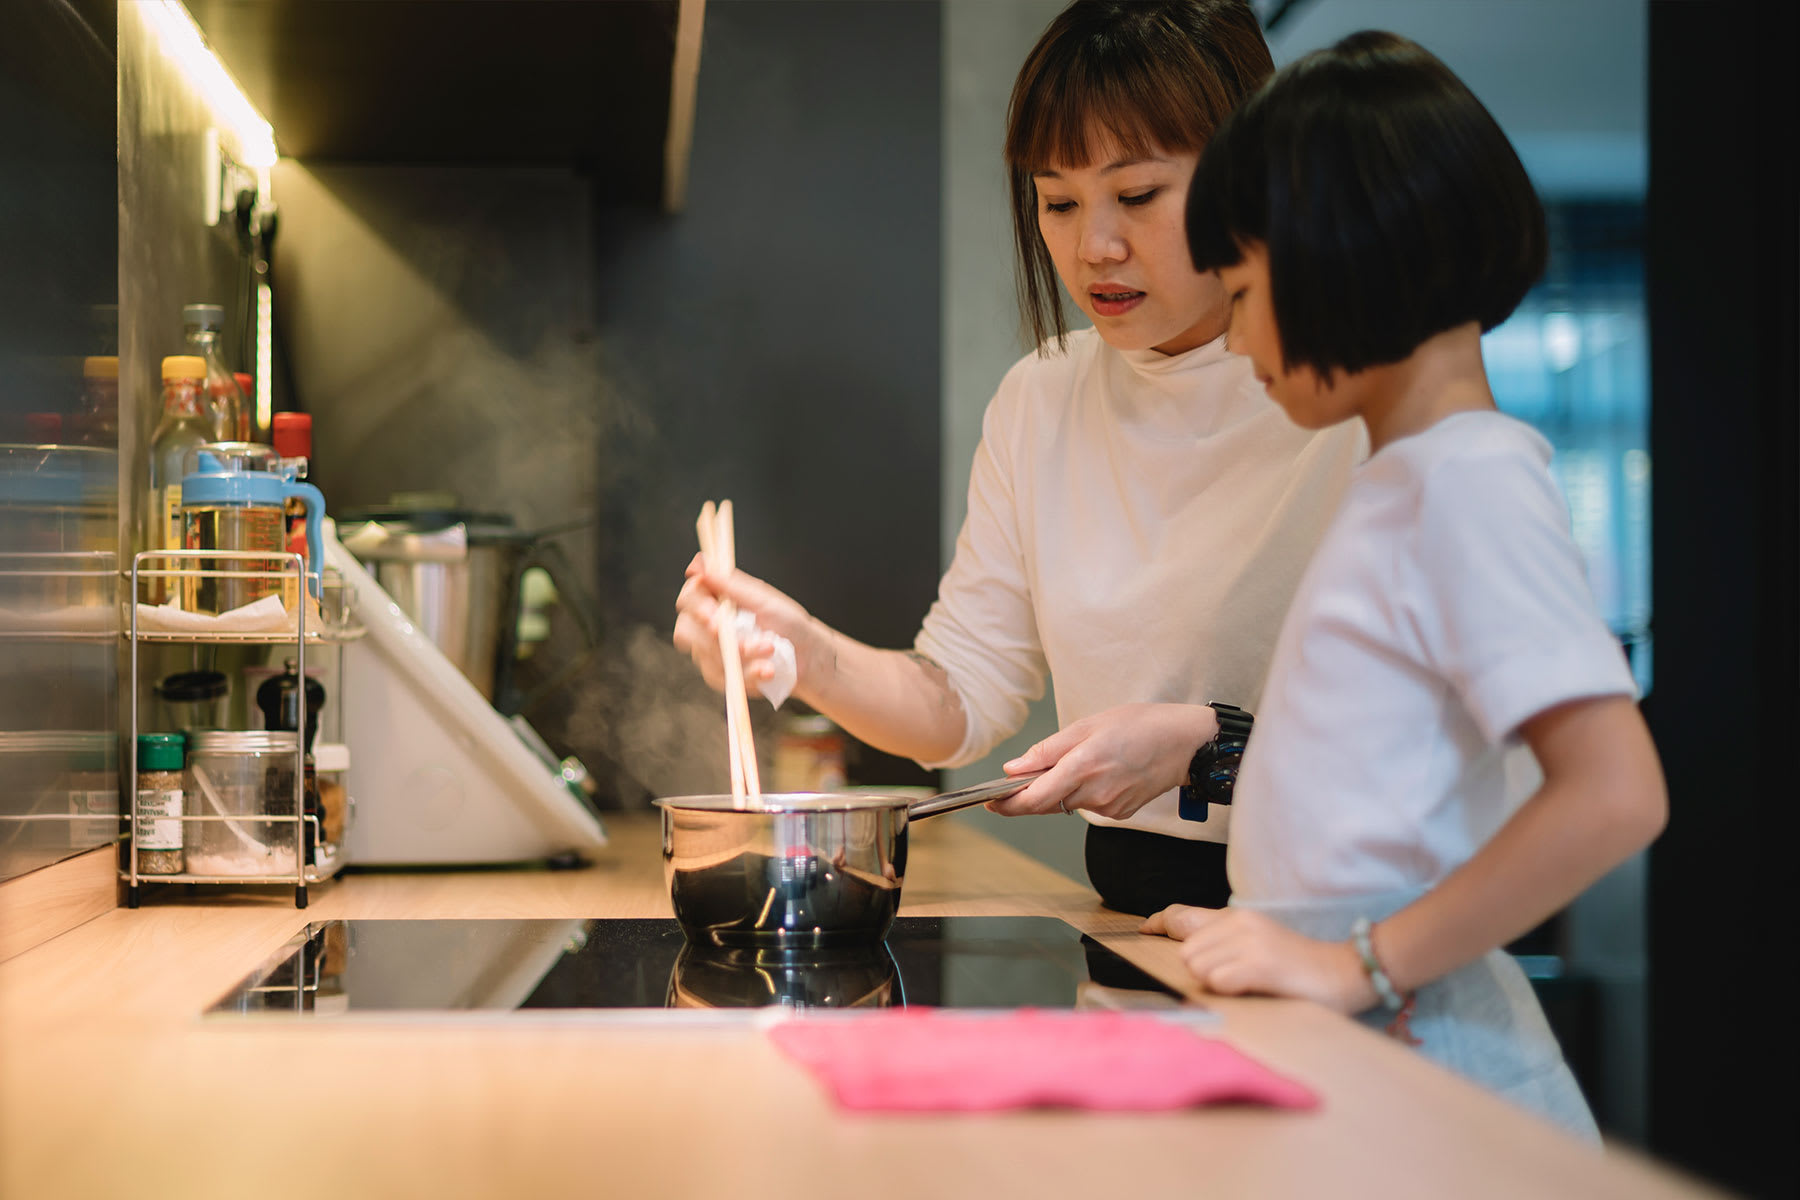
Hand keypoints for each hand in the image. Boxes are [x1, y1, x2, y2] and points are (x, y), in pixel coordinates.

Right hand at [672, 554, 828, 693]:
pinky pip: (721, 678)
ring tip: (771, 649)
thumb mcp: (762, 599)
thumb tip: (701, 562)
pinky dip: (747, 674)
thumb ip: (730, 584)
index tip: (715, 616)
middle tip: (741, 643)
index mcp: (716, 599)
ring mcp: (710, 651)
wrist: (806, 658)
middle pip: (686, 629)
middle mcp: (707, 624)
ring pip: (707, 656)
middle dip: (715, 638)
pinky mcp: (719, 674)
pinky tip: (767, 671)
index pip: (689, 598)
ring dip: (742, 654)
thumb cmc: (787, 622)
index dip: (696, 606)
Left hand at [984, 703, 1216, 818]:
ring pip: (1067, 804)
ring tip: (1081, 761)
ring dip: (1061, 789)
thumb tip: (1013, 769)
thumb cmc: (1139, 725)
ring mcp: (1108, 807)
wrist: (1184, 743)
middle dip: (1031, 793)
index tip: (991, 802)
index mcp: (1082, 767)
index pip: (1034, 798)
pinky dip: (1084, 792)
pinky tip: (1101, 772)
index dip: (1008, 804)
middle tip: (1021, 778)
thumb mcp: (1088, 725)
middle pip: (1047, 803)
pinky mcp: (1119, 813)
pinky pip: (1089, 805)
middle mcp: (1094, 792)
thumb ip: (1048, 750)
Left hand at [1140, 904, 1377, 1014]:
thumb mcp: (1257, 943)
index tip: (1145, 930)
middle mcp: (1241, 922)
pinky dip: (1228, 990)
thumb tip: (1184, 951)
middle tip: (1232, 979)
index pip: (1182, 914)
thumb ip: (1223, 942)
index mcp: (1236, 917)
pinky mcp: (1260, 963)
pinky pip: (1217, 981)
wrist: (1345, 973)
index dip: (1160, 924)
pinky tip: (1251, 988)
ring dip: (1215, 982)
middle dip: (1200, 970)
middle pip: (1186, 952)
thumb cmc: (1297, 967)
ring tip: (1246, 984)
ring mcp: (1250, 941)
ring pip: (1197, 966)